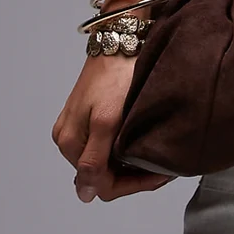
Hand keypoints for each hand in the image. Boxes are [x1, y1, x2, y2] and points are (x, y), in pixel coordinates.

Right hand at [52, 54, 173, 202]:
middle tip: (162, 167)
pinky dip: (127, 148)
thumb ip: (94, 160)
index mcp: (70, 143)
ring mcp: (80, 127)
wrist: (120, 40)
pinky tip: (143, 142)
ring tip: (156, 155)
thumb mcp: (106, 122)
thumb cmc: (115, 76)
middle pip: (103, 175)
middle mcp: (70, 138)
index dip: (132, 184)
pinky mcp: (90, 116)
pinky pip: (108, 144)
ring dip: (131, 163)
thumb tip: (84, 193)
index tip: (159, 176)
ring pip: (107, 161)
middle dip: (134, 175)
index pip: (101, 185)